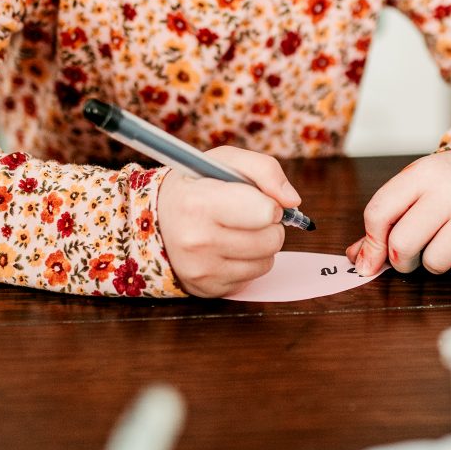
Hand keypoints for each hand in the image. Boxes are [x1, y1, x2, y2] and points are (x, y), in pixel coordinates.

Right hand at [157, 146, 300, 297]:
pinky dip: (250, 262)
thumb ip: (265, 170)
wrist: (157, 219)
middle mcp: (197, 240)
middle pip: (271, 240)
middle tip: (248, 215)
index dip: (269, 203)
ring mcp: (201, 269)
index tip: (257, 199)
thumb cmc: (198, 186)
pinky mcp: (208, 288)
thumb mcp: (225, 161)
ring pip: (267, 260)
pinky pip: (254, 276)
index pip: (264, 212)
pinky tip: (229, 248)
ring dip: (262, 244)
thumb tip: (293, 201)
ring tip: (237, 230)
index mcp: (199, 202)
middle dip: (269, 225)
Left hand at [345, 150, 450, 278]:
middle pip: (403, 244)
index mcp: (423, 174)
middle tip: (411, 255)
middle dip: (401, 260)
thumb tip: (357, 259)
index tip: (372, 259)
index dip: (371, 244)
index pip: (378, 213)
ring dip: (435, 263)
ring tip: (446, 244)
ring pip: (436, 263)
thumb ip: (385, 220)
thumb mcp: (417, 188)